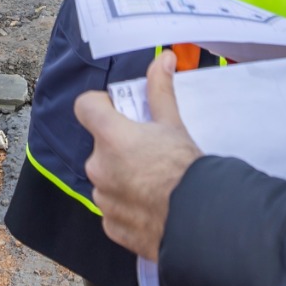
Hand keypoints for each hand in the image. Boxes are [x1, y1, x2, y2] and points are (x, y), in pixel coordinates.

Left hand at [78, 55, 202, 259]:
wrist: (201, 223)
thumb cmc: (186, 172)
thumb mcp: (174, 124)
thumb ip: (160, 90)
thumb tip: (162, 60)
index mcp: (111, 137)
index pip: (85, 106)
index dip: (101, 104)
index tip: (118, 109)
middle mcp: (99, 167)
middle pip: (101, 146)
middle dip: (121, 145)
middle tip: (150, 150)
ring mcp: (103, 199)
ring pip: (107, 178)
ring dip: (124, 176)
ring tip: (155, 181)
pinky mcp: (111, 226)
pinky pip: (113, 208)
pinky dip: (128, 205)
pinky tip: (152, 205)